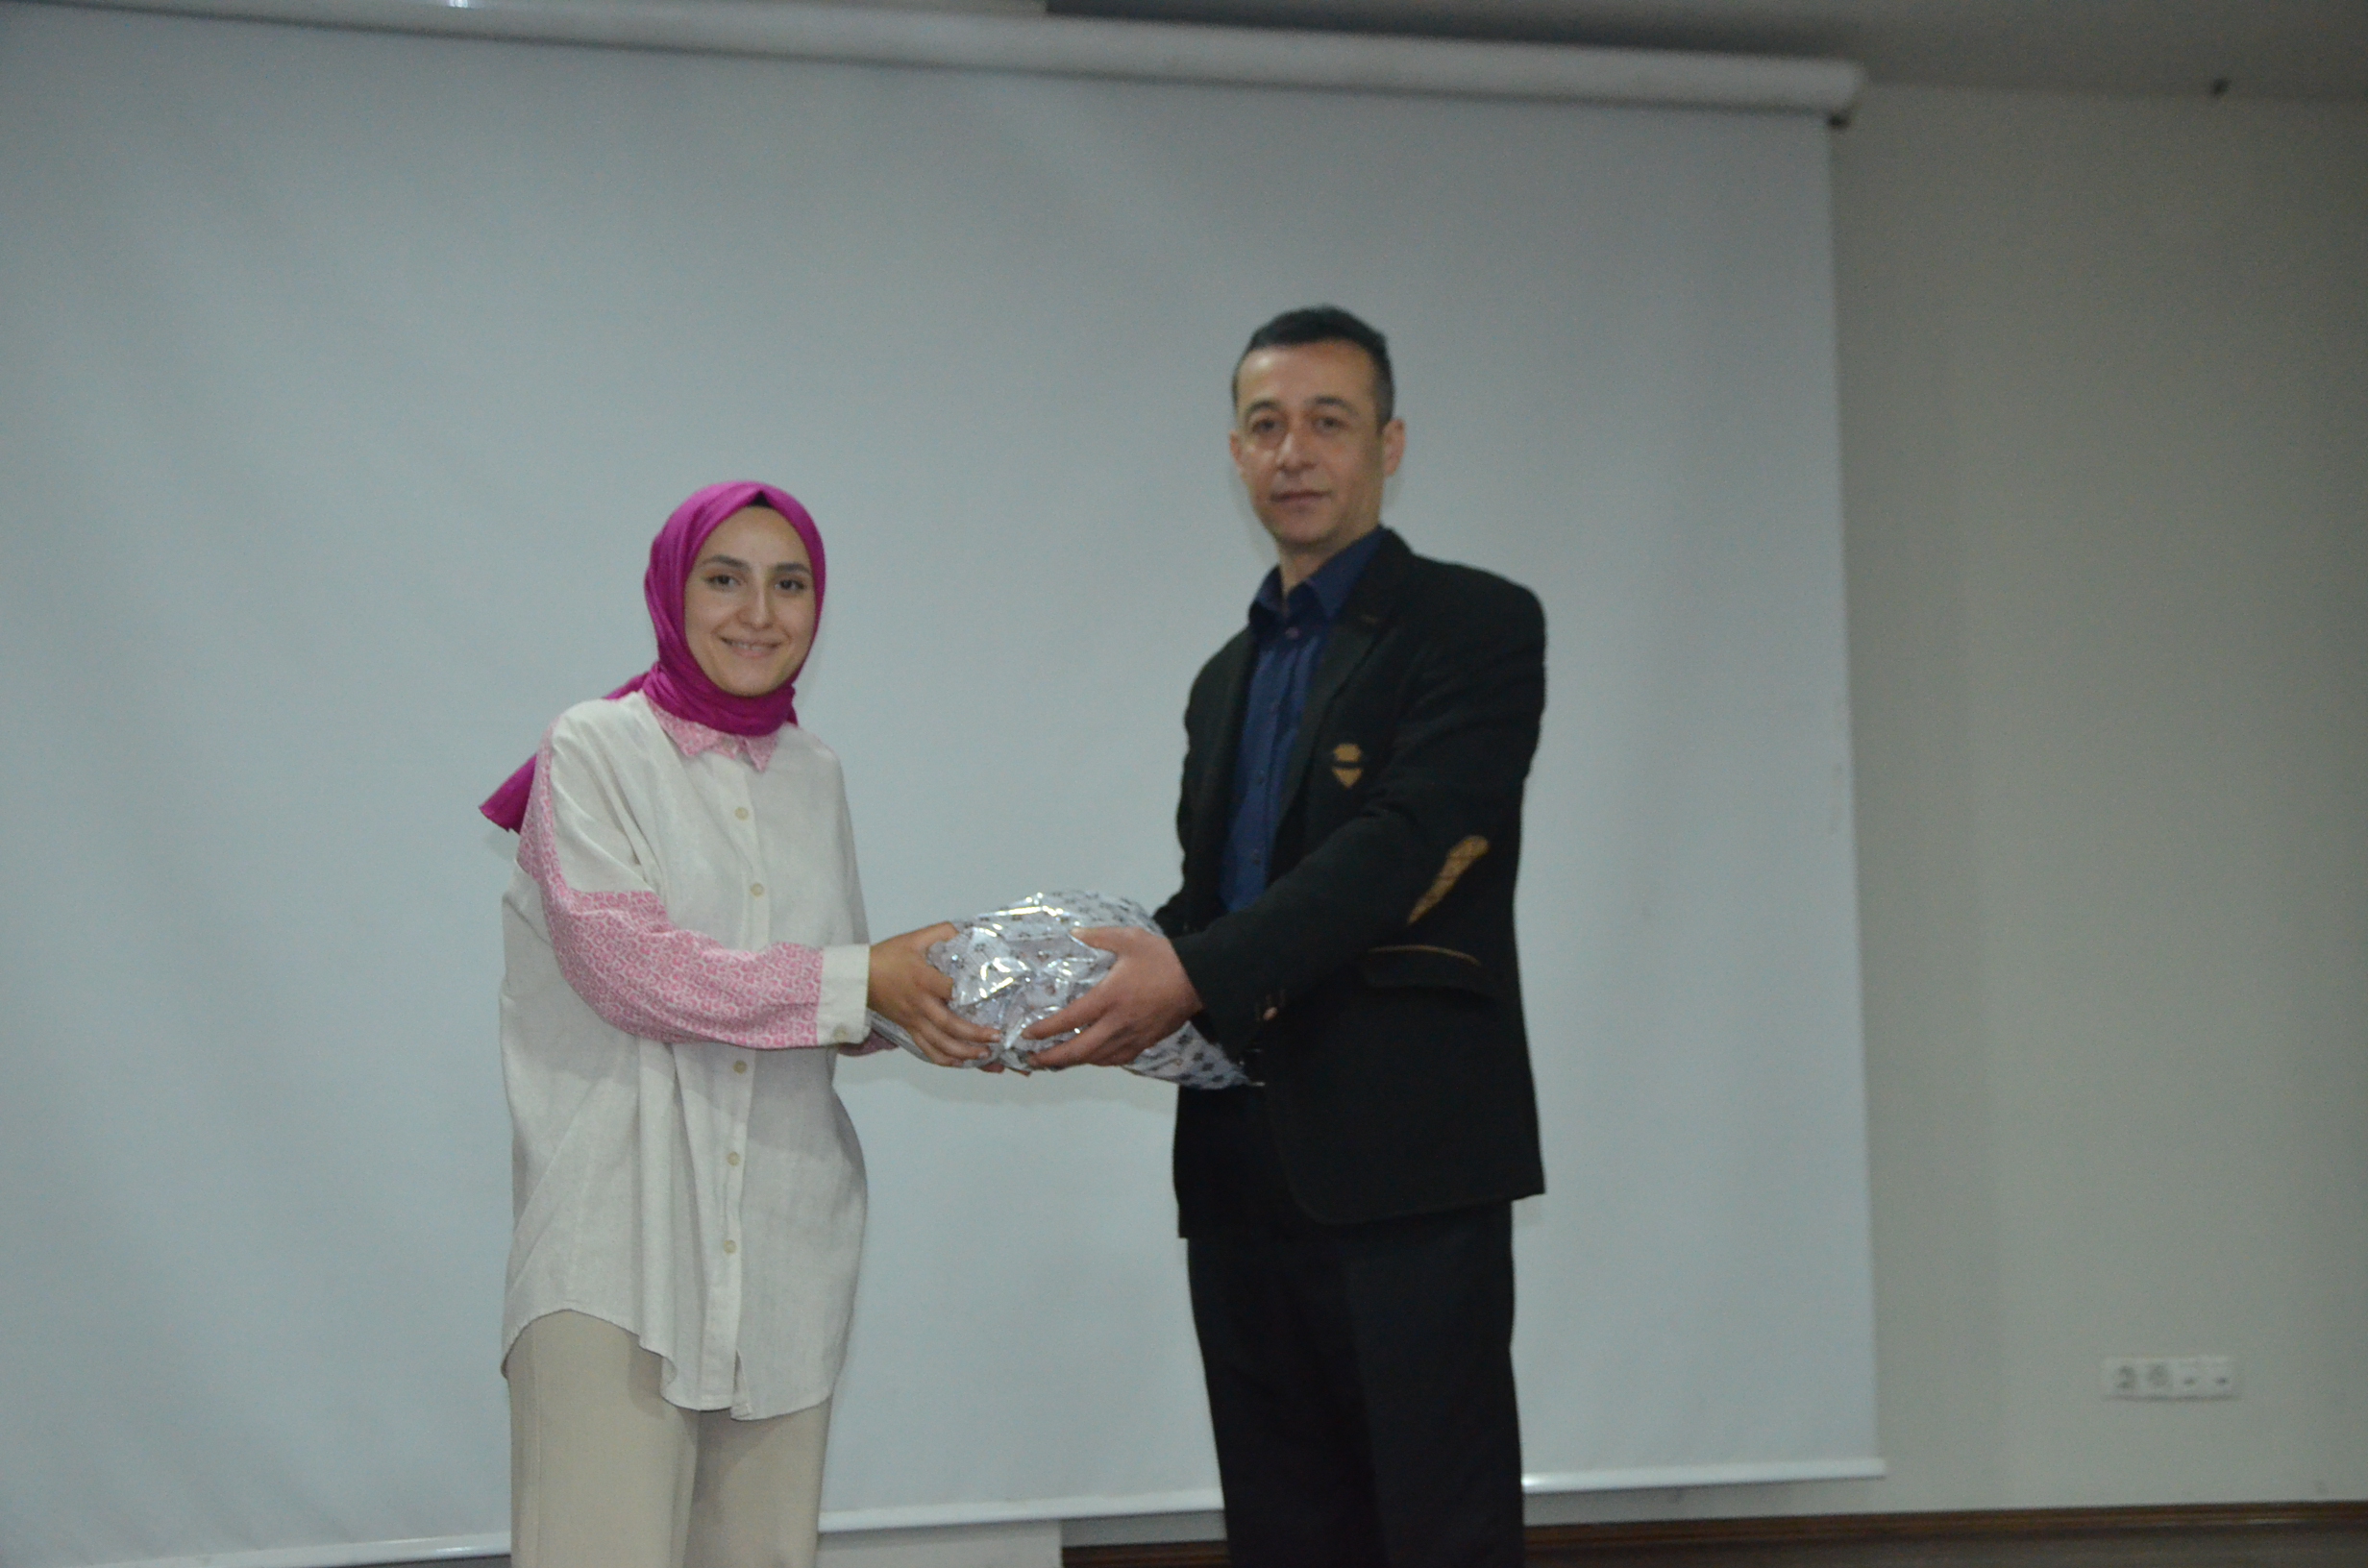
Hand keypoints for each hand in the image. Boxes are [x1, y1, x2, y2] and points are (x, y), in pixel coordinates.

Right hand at [867, 924, 997, 1067]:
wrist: (859, 977)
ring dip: (963, 1051)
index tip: (995, 999)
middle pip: (949, 1024)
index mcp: (923, 979)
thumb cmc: (889, 955)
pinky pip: (926, 1048)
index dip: (972, 995)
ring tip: (984, 1054)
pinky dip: (943, 1059)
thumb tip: (969, 934)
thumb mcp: (916, 937)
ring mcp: (913, 1019)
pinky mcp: (908, 1028)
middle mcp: (920, 1003)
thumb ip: (943, 932)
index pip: (950, 990)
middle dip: (974, 1034)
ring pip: (939, 1042)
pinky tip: (960, 1062)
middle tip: (996, 1037)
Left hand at [1024, 927, 1201, 1068]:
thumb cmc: (1162, 958)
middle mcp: (1118, 1022)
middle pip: (1079, 1050)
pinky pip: (1117, 1059)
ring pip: (1097, 1059)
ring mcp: (1133, 1036)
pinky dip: (1098, 1061)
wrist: (1199, 980)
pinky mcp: (1146, 1042)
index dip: (1046, 1030)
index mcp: (1109, 997)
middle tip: (1032, 1058)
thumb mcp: (1128, 939)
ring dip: (1073, 1062)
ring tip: (1054, 1061)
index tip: (1028, 1034)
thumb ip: (1097, 937)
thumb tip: (1072, 934)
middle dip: (1052, 1057)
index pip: (1070, 1019)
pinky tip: (1090, 1058)